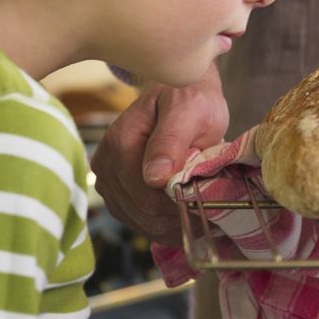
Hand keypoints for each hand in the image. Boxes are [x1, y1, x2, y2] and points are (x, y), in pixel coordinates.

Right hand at [89, 65, 228, 245]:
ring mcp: (107, 178)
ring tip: (201, 219)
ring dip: (170, 226)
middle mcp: (106, 163)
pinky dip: (161, 224)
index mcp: (121, 142)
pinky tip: (184, 219)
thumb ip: (172, 140)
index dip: (178, 207)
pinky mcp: (115, 189)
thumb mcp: (189, 109)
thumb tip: (154, 178)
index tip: (208, 208)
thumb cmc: (190, 97)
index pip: (146, 195)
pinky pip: (135, 219)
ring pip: (138, 221)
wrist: (181, 93)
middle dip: (177, 218)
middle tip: (212, 218)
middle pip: (141, 211)